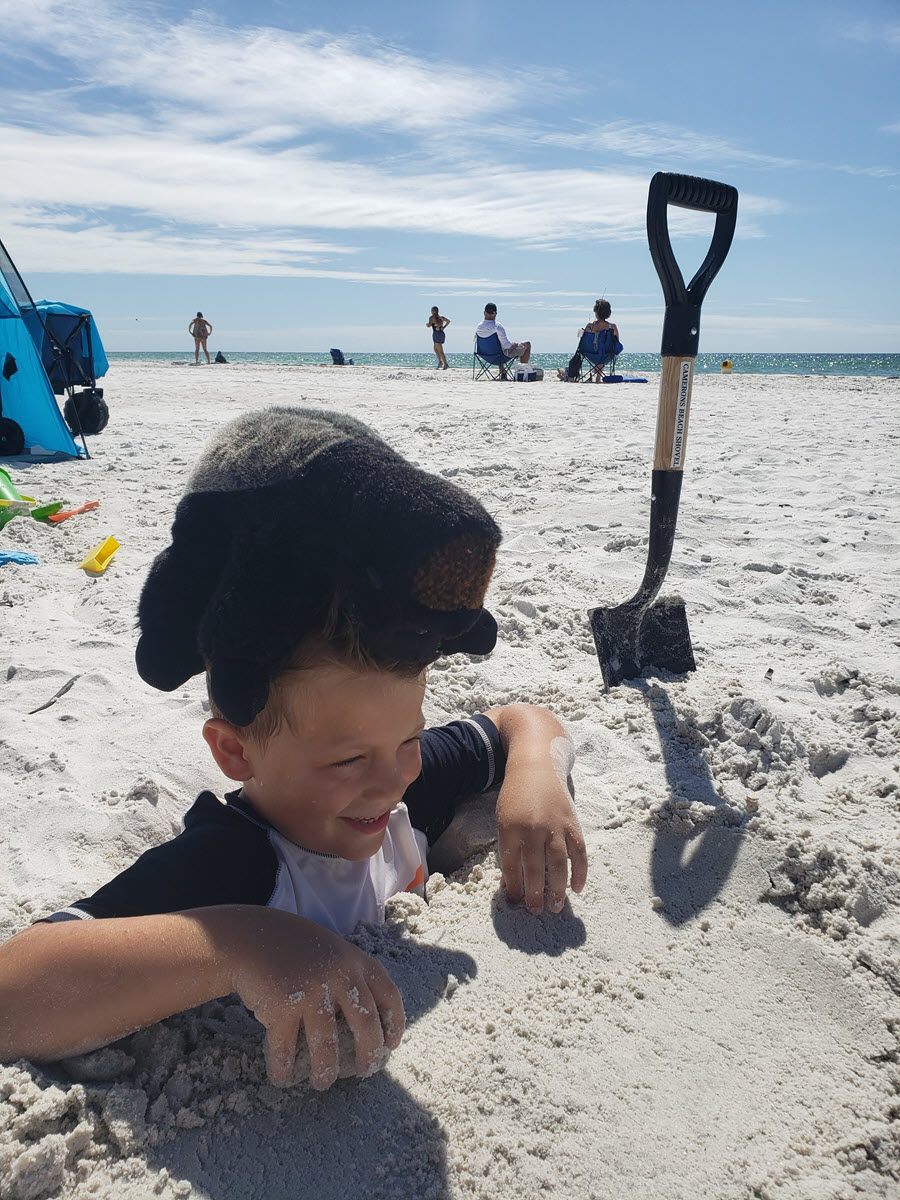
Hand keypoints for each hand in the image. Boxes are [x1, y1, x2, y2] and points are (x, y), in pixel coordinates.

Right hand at [225, 909, 404, 1089]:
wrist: (250, 937)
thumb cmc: (295, 947)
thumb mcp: (333, 951)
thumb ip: (351, 977)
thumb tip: (370, 1023)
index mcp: (356, 961)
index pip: (389, 995)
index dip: (394, 1023)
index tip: (391, 1045)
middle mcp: (339, 976)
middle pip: (365, 1025)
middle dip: (368, 1055)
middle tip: (364, 1072)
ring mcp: (311, 992)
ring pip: (327, 1046)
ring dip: (325, 1071)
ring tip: (322, 1083)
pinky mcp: (282, 1007)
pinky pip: (286, 1049)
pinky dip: (284, 1069)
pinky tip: (283, 1077)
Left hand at [496, 766, 587, 914]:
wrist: (536, 766)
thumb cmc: (516, 797)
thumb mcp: (504, 819)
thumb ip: (509, 847)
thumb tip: (512, 882)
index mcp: (510, 827)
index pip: (511, 864)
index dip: (513, 885)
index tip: (514, 901)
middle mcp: (533, 828)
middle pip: (535, 868)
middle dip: (535, 894)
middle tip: (535, 912)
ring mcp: (555, 825)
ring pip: (558, 864)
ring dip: (557, 888)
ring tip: (556, 907)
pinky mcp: (572, 823)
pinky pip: (579, 852)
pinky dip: (580, 871)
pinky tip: (578, 888)